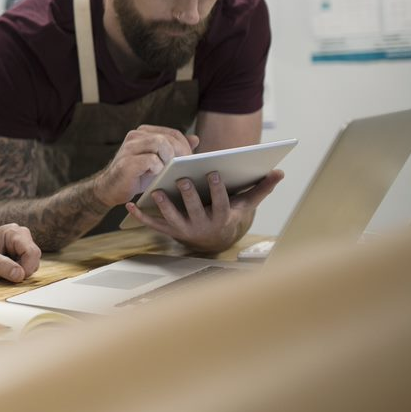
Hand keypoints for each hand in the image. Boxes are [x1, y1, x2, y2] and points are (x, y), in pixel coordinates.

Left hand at [0, 223, 41, 282]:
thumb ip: (1, 265)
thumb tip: (20, 275)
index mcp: (14, 233)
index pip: (32, 253)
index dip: (26, 268)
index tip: (13, 278)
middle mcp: (22, 236)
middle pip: (34, 260)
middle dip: (20, 271)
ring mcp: (22, 244)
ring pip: (31, 265)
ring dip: (17, 272)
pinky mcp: (21, 253)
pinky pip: (25, 267)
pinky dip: (14, 272)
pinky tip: (2, 269)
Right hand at [95, 125, 199, 206]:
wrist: (110, 189)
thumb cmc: (137, 176)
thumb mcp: (158, 161)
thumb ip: (174, 150)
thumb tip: (195, 139)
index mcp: (144, 132)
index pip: (173, 133)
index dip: (186, 147)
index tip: (189, 161)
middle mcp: (135, 136)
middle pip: (168, 138)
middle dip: (180, 153)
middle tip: (183, 168)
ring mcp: (129, 148)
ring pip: (160, 143)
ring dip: (169, 158)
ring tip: (168, 170)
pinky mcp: (126, 162)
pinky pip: (151, 160)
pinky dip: (158, 169)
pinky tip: (155, 175)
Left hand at [125, 169, 284, 252]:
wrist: (214, 240)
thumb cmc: (229, 214)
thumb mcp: (244, 203)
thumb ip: (261, 188)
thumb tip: (280, 172)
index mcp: (221, 218)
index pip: (221, 204)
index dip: (217, 189)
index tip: (213, 172)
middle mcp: (202, 226)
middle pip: (195, 211)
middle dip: (188, 196)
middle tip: (182, 179)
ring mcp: (184, 230)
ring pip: (172, 219)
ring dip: (163, 206)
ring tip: (155, 191)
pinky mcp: (169, 231)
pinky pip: (153, 225)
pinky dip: (140, 216)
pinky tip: (130, 205)